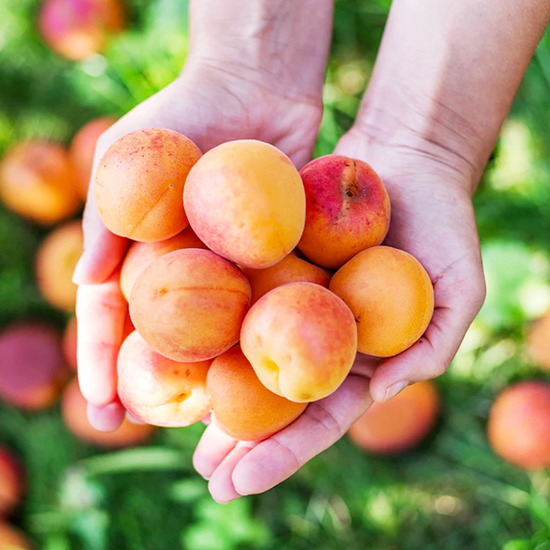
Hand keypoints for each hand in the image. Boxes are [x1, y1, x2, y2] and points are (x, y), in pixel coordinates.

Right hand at [74, 60, 323, 428]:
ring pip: (224, 337)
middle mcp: (190, 273)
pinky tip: (269, 377)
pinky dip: (267, 341)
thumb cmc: (183, 114)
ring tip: (214, 426)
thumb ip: (107, 219)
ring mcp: (236, 271)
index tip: (103, 410)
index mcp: (145, 258)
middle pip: (172, 343)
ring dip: (217, 379)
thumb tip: (83, 281)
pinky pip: (273, 308)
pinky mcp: (281, 262)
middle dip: (161, 390)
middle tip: (158, 433)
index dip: (106, 365)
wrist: (255, 85)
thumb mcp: (129, 159)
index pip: (118, 322)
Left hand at [194, 118, 485, 502]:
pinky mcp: (273, 267)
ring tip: (183, 435)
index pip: (322, 418)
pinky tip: (181, 354)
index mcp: (363, 358)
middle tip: (204, 476)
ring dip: (217, 397)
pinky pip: (238, 302)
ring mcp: (294, 305)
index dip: (284, 454)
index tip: (242, 483)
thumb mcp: (461, 286)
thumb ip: (434, 344)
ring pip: (248, 358)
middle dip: (242, 443)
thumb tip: (383, 394)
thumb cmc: (443, 223)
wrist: (407, 158)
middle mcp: (323, 339)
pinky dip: (211, 331)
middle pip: (276, 402)